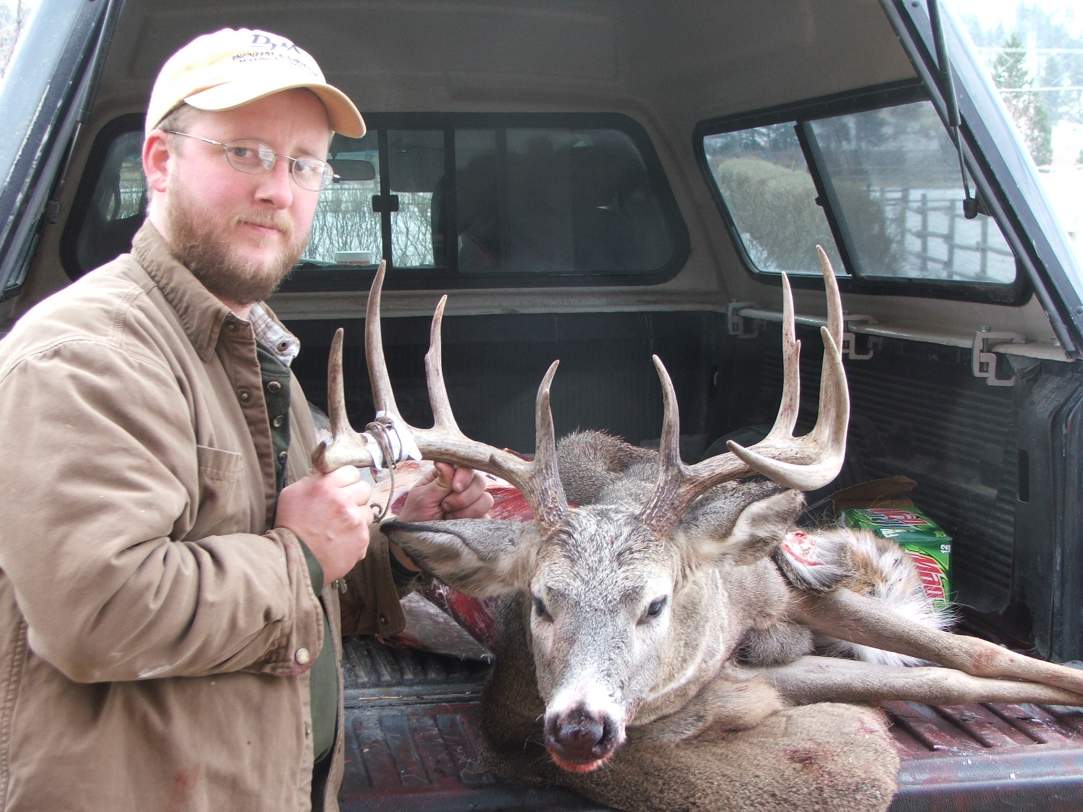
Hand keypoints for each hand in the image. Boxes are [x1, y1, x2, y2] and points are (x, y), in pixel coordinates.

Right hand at [274, 465, 372, 581]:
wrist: (294, 561)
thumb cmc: (289, 527)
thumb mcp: (293, 493)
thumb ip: (314, 480)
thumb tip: (327, 474)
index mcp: (326, 486)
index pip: (351, 471)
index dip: (346, 480)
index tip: (343, 487)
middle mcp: (343, 501)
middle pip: (364, 488)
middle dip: (355, 496)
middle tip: (343, 506)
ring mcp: (355, 521)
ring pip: (367, 511)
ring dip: (357, 516)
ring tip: (341, 527)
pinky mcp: (362, 539)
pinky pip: (366, 531)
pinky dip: (356, 536)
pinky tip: (341, 541)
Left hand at [390, 463, 493, 572]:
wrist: (418, 541)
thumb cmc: (416, 516)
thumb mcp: (422, 497)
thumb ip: (438, 481)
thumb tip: (443, 462)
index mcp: (447, 475)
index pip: (465, 466)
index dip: (464, 475)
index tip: (455, 487)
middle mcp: (463, 487)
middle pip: (479, 481)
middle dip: (463, 496)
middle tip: (445, 506)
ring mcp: (472, 503)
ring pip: (486, 499)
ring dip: (467, 510)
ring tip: (449, 516)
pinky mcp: (478, 518)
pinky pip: (486, 515)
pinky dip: (472, 519)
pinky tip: (458, 523)